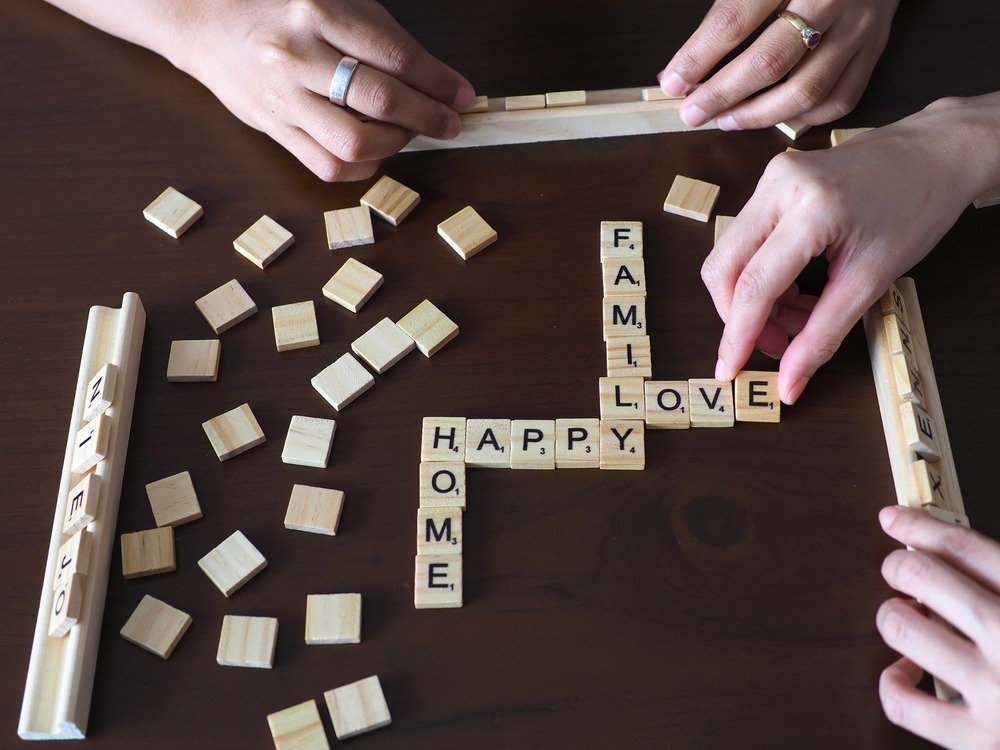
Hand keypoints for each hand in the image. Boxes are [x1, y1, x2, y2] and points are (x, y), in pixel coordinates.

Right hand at [169, 0, 474, 179]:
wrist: (206, 20)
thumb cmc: (282, 9)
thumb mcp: (334, 2)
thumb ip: (382, 38)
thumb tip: (438, 80)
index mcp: (320, 11)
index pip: (396, 56)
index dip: (439, 82)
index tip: (463, 96)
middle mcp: (299, 55)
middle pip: (381, 101)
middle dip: (428, 117)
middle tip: (450, 123)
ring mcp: (283, 98)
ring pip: (355, 142)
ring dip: (397, 144)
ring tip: (410, 133)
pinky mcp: (274, 130)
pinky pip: (328, 166)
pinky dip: (364, 167)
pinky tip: (377, 151)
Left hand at [659, 0, 898, 129]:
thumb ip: (726, 14)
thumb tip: (681, 69)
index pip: (734, 20)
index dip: (698, 57)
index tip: (673, 82)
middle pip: (770, 61)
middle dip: (723, 94)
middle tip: (693, 113)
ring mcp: (859, 27)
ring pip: (806, 89)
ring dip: (759, 115)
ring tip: (726, 120)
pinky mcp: (876, 50)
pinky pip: (839, 100)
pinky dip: (802, 117)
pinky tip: (772, 117)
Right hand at [701, 94, 999, 403]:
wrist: (936, 152)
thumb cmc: (917, 207)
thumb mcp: (872, 280)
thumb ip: (823, 335)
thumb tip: (790, 383)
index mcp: (811, 209)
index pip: (753, 285)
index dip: (737, 335)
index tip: (729, 371)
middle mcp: (779, 186)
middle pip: (724, 268)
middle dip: (739, 317)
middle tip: (775, 345)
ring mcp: (771, 178)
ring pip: (730, 255)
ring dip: (752, 298)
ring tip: (797, 316)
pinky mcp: (771, 180)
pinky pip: (745, 238)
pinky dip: (761, 274)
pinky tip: (794, 288)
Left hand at [877, 505, 999, 748]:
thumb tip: (949, 544)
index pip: (967, 548)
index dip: (920, 526)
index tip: (894, 519)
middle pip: (922, 575)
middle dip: (899, 565)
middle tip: (899, 570)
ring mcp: (997, 692)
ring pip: (902, 627)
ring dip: (896, 616)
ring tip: (913, 620)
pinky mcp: (980, 741)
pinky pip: (903, 702)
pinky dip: (893, 682)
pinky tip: (909, 672)